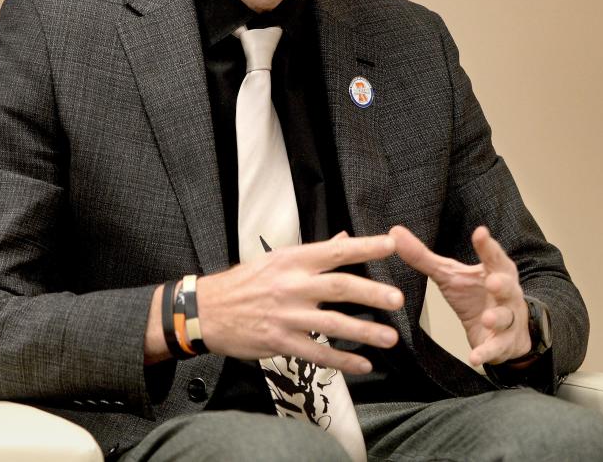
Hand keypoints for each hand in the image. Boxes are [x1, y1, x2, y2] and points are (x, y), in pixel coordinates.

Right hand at [194, 232, 403, 373]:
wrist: (205, 311)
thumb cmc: (244, 282)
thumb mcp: (277, 258)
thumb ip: (314, 253)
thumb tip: (345, 238)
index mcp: (293, 261)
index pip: (335, 251)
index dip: (364, 248)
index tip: (390, 245)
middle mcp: (292, 286)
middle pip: (338, 287)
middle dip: (370, 293)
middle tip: (398, 299)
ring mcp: (286, 316)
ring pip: (332, 324)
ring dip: (363, 332)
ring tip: (390, 338)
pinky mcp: (279, 342)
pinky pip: (316, 353)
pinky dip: (341, 361)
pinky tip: (363, 364)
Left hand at [390, 225, 530, 365]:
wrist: (501, 331)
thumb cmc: (475, 295)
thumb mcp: (449, 275)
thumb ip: (423, 256)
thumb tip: (395, 232)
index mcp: (494, 270)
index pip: (492, 256)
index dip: (487, 246)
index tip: (480, 232)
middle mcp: (505, 293)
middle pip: (507, 285)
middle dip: (501, 283)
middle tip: (492, 281)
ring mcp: (507, 318)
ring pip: (506, 317)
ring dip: (497, 317)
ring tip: (487, 318)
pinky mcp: (502, 343)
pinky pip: (496, 348)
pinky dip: (487, 352)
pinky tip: (475, 357)